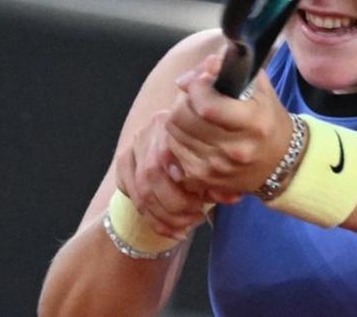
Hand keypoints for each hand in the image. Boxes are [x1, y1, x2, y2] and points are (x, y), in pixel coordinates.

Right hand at [113, 109, 206, 240]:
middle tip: (195, 218)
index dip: (187, 190)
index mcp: (174, 126)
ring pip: (141, 192)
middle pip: (152, 176)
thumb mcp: (213, 162)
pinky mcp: (124, 161)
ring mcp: (134, 146)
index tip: (203, 207)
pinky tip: (171, 230)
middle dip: (174, 207)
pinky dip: (153, 220)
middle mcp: (149, 132)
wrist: (178, 135)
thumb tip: (232, 197)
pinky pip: (133, 197)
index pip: (173, 161)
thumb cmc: (202, 151)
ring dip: (164, 218)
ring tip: (185, 228)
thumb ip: (219, 180)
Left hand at [165, 54, 294, 196]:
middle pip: (182, 118)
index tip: (201, 81)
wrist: (280, 161)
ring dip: (178, 118)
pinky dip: (178, 139)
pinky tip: (192, 134)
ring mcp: (217, 168)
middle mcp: (235, 149)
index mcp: (253, 123)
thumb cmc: (268, 117)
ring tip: (194, 114)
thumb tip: (192, 74)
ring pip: (173, 134)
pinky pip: (173, 153)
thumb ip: (226, 68)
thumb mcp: (258, 86)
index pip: (207, 106)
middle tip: (195, 97)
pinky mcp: (204, 179)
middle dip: (184, 100)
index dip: (196, 87)